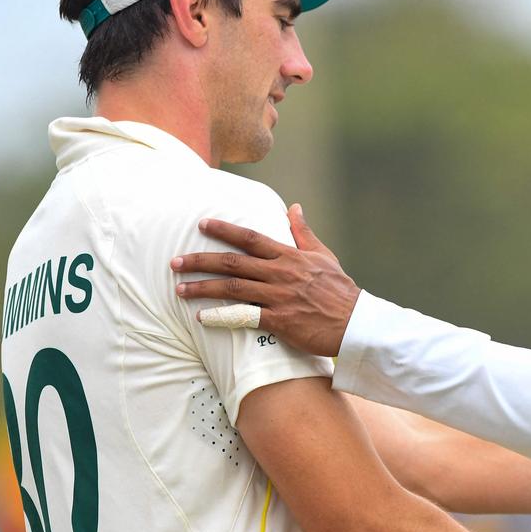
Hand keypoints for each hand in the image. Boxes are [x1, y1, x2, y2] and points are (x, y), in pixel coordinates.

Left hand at [171, 204, 360, 355]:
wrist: (356, 323)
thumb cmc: (340, 289)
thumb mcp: (324, 255)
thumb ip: (303, 233)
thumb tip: (293, 207)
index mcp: (291, 256)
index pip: (251, 237)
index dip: (224, 229)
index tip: (201, 223)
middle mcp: (281, 273)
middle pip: (233, 262)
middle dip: (200, 260)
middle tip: (174, 262)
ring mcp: (280, 297)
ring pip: (233, 288)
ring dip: (203, 288)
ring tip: (179, 289)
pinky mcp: (280, 321)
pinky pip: (244, 316)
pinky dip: (222, 316)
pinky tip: (202, 317)